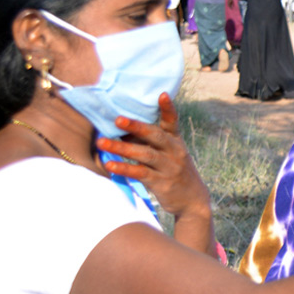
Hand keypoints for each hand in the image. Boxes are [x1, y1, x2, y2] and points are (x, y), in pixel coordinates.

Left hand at [96, 95, 213, 250]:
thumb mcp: (169, 153)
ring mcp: (169, 167)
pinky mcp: (162, 182)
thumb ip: (149, 142)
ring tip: (101, 142)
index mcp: (175, 141)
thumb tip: (120, 130)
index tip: (162, 94)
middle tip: (117, 119)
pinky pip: (141, 173)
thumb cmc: (173, 171)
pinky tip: (110, 164)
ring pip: (145, 154)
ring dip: (122, 148)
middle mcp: (174, 151)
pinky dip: (124, 168)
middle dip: (136, 126)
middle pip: (156, 136)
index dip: (168, 108)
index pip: (172, 121)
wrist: (192, 199)